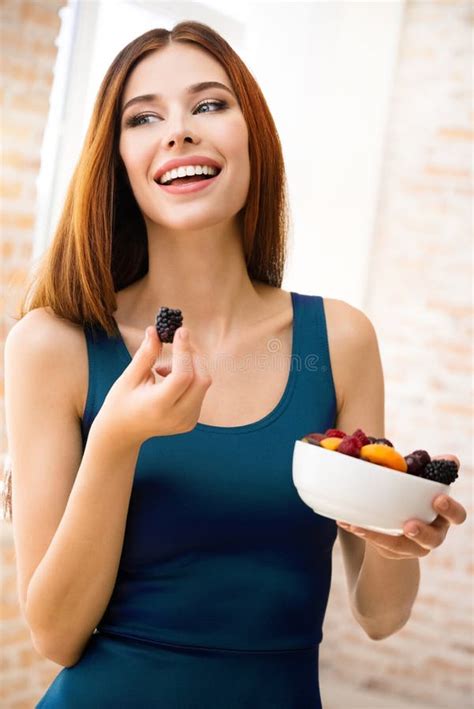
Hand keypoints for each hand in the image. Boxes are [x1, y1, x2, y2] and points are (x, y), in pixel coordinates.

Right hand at [95, 325, 211, 445]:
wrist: (123, 432)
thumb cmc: (121, 401)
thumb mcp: (129, 377)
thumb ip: (145, 355)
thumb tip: (155, 330)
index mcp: (158, 406)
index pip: (183, 376)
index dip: (184, 351)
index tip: (180, 331)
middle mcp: (177, 417)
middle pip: (202, 379)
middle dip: (193, 355)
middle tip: (177, 342)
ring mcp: (187, 421)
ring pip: (203, 384)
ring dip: (190, 366)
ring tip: (162, 369)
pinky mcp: (192, 420)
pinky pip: (200, 391)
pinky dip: (190, 378)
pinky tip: (168, 380)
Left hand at [336, 455, 466, 558]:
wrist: (399, 518)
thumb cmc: (413, 494)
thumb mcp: (421, 481)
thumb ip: (432, 469)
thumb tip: (452, 458)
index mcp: (443, 515)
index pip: (456, 516)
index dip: (450, 510)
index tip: (438, 499)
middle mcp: (432, 534)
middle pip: (433, 539)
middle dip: (422, 533)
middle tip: (409, 525)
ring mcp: (413, 546)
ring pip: (402, 547)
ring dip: (383, 537)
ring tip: (362, 526)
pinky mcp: (393, 550)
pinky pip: (379, 544)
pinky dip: (364, 532)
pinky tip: (348, 522)